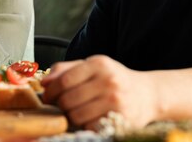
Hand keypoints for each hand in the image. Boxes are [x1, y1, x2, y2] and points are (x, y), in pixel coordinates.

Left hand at [42, 55, 157, 129]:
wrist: (147, 95)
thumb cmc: (114, 80)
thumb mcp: (93, 67)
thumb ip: (67, 69)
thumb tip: (44, 82)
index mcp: (99, 64)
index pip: (64, 80)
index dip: (51, 91)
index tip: (47, 97)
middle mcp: (108, 80)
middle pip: (67, 99)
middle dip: (60, 106)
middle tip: (62, 106)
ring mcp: (115, 101)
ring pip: (76, 116)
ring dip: (72, 117)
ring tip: (78, 112)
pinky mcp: (119, 119)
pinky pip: (89, 126)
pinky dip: (85, 125)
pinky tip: (91, 118)